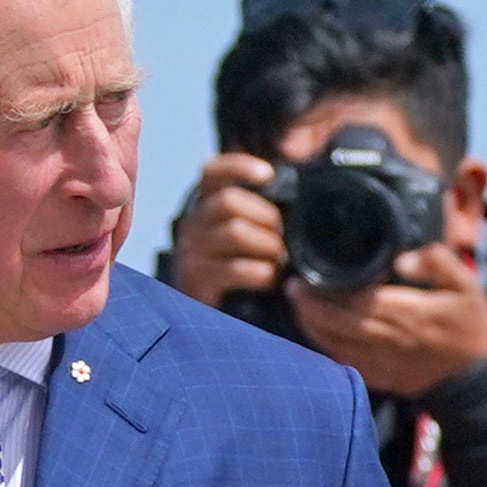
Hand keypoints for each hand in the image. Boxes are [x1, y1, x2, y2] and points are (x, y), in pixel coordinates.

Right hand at [164, 155, 286, 302]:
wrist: (210, 320)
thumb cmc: (237, 273)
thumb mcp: (247, 237)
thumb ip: (262, 213)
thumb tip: (296, 186)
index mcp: (206, 206)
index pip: (213, 172)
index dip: (239, 166)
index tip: (268, 174)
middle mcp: (193, 224)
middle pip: (229, 200)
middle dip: (266, 216)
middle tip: (283, 236)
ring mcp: (190, 251)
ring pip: (235, 231)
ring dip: (267, 245)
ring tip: (279, 260)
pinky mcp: (195, 279)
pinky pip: (235, 268)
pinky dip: (261, 273)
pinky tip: (270, 279)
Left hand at [292, 239, 486, 400]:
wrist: (476, 380)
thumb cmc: (471, 327)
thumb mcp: (467, 286)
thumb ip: (438, 262)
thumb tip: (403, 258)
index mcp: (408, 313)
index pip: (356, 300)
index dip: (325, 291)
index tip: (306, 277)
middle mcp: (389, 338)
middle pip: (338, 322)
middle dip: (310, 306)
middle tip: (293, 288)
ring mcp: (381, 362)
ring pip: (335, 343)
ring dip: (312, 326)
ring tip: (298, 307)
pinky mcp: (380, 378)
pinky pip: (344, 362)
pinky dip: (326, 348)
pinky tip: (316, 333)